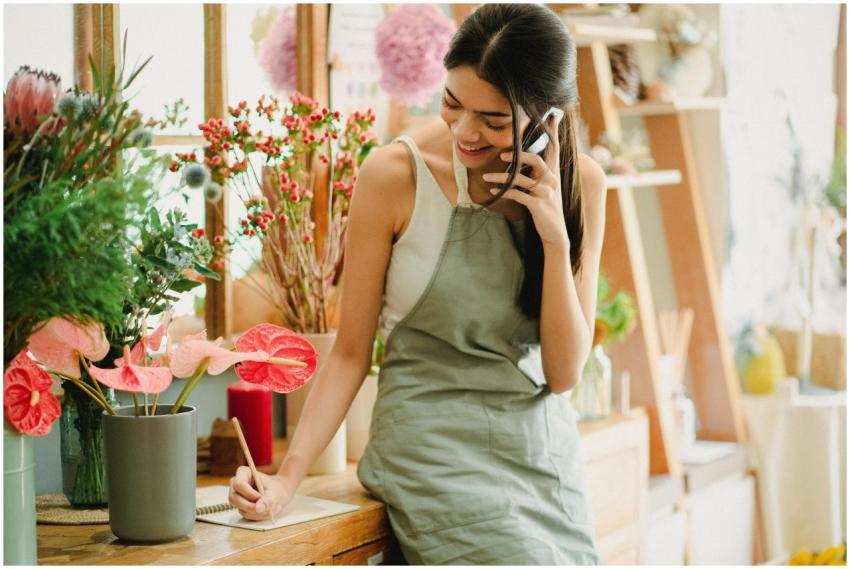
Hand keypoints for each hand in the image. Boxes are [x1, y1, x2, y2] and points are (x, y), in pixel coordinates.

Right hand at [229, 466, 295, 520]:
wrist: (278, 493)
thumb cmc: (275, 487)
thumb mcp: (275, 491)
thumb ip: (268, 499)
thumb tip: (259, 508)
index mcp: (243, 473)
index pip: (239, 484)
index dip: (249, 494)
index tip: (261, 497)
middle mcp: (236, 485)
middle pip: (235, 499)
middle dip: (252, 507)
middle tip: (268, 509)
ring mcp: (237, 497)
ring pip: (242, 509)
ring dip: (259, 513)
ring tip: (273, 507)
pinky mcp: (240, 508)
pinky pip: (246, 515)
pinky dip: (259, 516)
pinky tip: (270, 511)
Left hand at [483, 111, 569, 250]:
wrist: (555, 234)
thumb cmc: (547, 208)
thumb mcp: (546, 188)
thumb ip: (538, 174)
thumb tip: (523, 161)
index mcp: (554, 173)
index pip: (555, 148)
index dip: (553, 131)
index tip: (551, 114)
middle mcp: (552, 180)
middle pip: (537, 160)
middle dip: (519, 156)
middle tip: (502, 156)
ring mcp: (546, 193)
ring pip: (521, 179)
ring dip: (501, 177)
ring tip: (486, 177)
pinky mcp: (538, 205)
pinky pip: (517, 195)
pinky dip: (504, 192)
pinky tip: (493, 192)